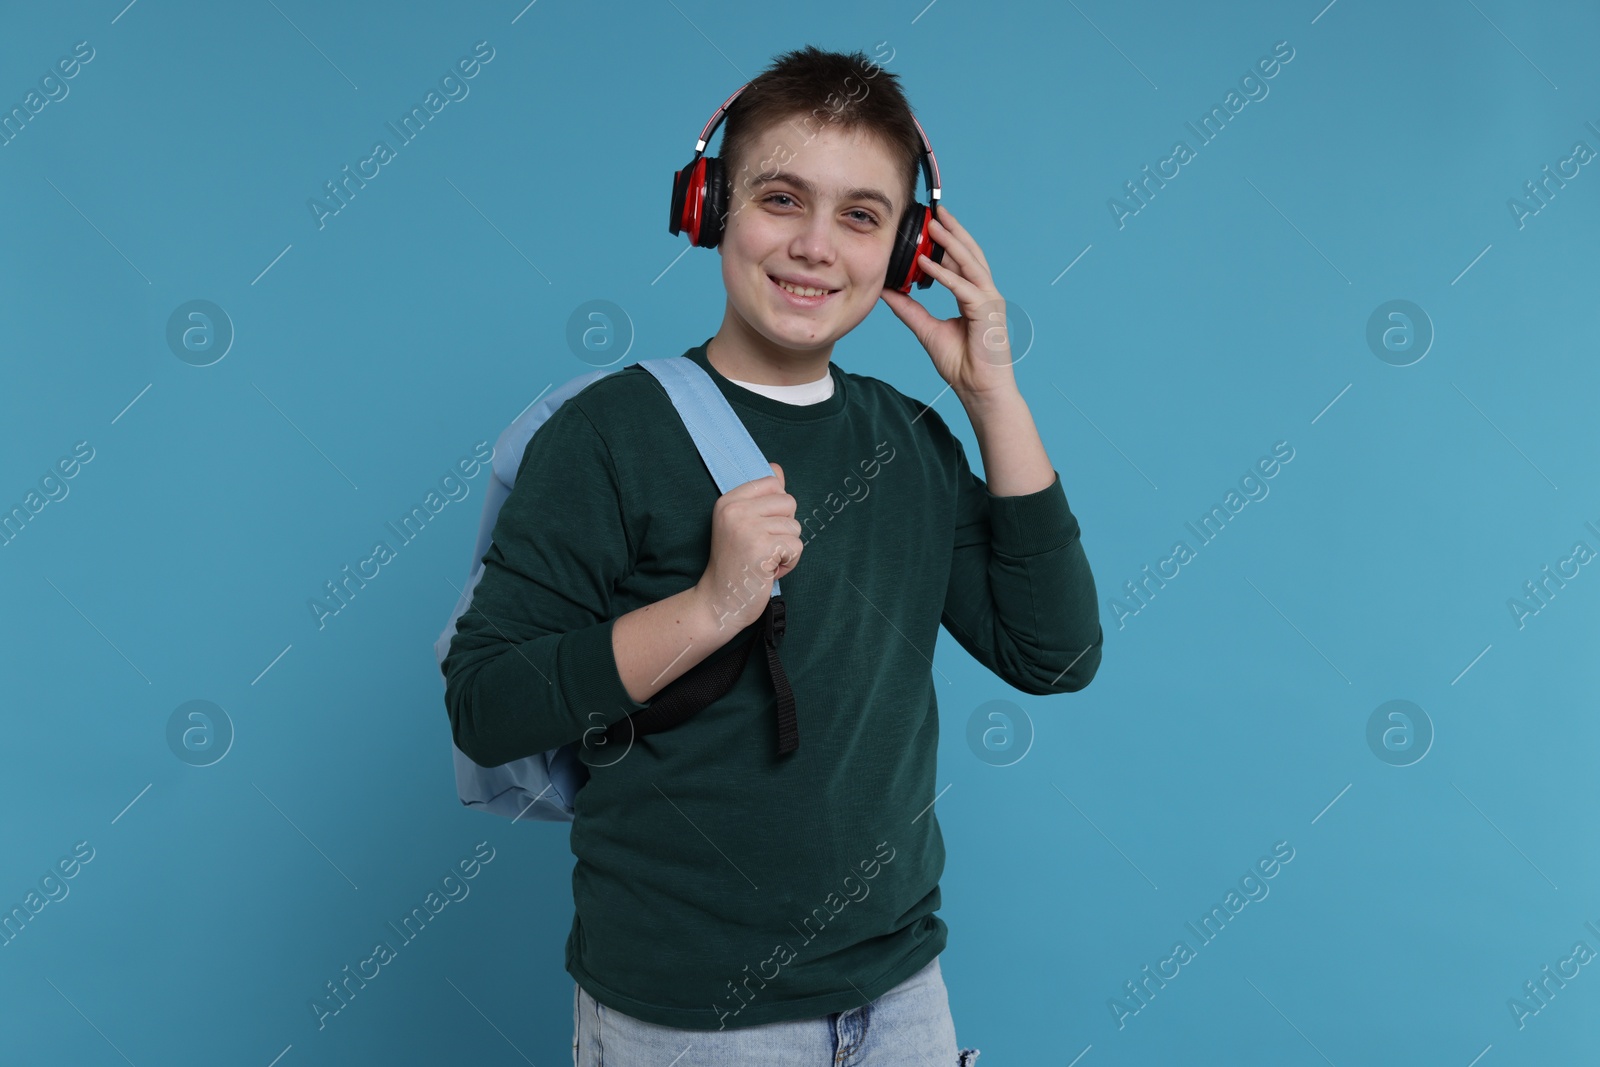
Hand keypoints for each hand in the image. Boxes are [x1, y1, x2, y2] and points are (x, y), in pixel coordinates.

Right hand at [695, 462, 802, 633]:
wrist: (719, 602)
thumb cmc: (735, 565)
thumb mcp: (741, 525)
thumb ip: (761, 498)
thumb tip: (778, 470)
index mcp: (728, 501)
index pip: (772, 482)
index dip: (777, 508)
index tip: (761, 528)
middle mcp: (735, 510)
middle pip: (789, 502)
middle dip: (784, 529)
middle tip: (763, 548)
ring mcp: (747, 528)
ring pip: (795, 527)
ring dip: (786, 549)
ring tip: (764, 561)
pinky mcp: (761, 548)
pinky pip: (796, 546)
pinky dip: (789, 563)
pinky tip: (768, 571)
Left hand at [879, 207, 1017, 402]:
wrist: (978, 389)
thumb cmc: (961, 364)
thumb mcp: (927, 330)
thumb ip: (909, 309)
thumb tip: (888, 292)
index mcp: (974, 297)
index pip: (961, 262)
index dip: (947, 242)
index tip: (931, 225)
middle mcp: (984, 294)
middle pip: (969, 254)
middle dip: (953, 231)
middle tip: (936, 210)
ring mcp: (989, 301)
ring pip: (970, 263)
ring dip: (951, 242)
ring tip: (935, 224)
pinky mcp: (987, 312)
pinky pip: (963, 288)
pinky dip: (945, 275)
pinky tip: (927, 263)